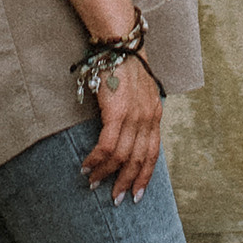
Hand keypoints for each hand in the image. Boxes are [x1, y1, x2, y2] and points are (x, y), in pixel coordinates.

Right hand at [80, 57, 162, 203]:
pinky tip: (87, 166)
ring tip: (94, 183)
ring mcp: (134, 116)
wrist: (119, 44)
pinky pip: (107, 145)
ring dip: (107, 173)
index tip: (138, 194)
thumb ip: (137, 113)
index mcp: (154, 114)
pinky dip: (97, 159)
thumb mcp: (139, 92)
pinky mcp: (117, 112)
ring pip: (122, 156)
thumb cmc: (123, 65)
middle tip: (116, 199)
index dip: (145, 175)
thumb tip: (126, 133)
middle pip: (139, 159)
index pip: (154, 152)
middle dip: (127, 182)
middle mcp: (148, 118)